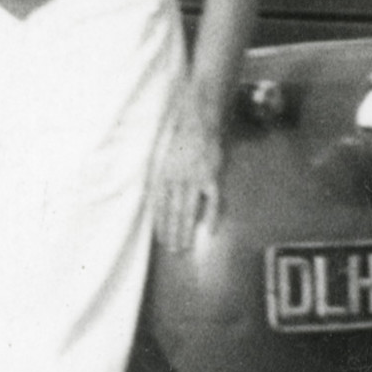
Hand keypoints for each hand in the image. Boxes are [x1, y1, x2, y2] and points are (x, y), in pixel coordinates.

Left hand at [150, 104, 224, 253]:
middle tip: (172, 249)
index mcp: (163, 175)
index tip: (161, 238)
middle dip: (172, 233)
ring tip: (184, 246)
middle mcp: (176, 179)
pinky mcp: (211, 177)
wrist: (198, 122)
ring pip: (188, 210)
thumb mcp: (165, 159)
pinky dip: (211, 217)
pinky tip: (210, 231)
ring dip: (186, 231)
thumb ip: (164, 179)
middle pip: (172, 212)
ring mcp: (194, 179)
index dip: (160, 224)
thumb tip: (161, 201)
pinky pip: (212, 202)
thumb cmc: (181, 139)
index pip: (159, 206)